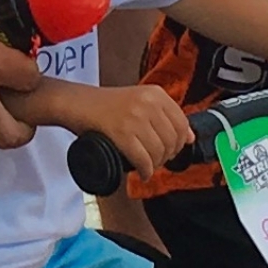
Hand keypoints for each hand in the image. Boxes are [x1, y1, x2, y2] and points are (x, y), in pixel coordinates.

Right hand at [65, 87, 191, 179]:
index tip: (171, 150)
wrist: (77, 102)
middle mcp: (148, 102)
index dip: (180, 143)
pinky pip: (142, 159)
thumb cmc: (106, 105)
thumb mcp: (140, 101)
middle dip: (167, 156)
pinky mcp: (121, 132)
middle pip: (172, 141)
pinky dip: (145, 171)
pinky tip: (142, 173)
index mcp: (155, 93)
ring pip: (159, 152)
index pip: (182, 124)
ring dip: (155, 165)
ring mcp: (135, 116)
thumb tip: (190, 137)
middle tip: (156, 160)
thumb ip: (164, 115)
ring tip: (147, 166)